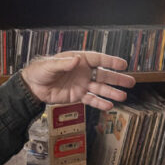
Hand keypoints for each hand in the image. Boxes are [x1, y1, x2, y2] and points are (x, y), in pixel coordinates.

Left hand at [20, 51, 135, 110]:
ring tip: (123, 96)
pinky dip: (100, 103)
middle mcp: (83, 72)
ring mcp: (82, 84)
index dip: (111, 61)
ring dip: (112, 92)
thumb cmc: (40, 71)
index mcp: (79, 60)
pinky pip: (91, 100)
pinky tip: (109, 106)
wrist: (32, 87)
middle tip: (131, 82)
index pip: (98, 59)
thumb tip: (77, 60)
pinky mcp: (78, 96)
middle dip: (117, 79)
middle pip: (104, 75)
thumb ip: (64, 63)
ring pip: (100, 89)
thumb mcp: (50, 65)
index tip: (123, 64)